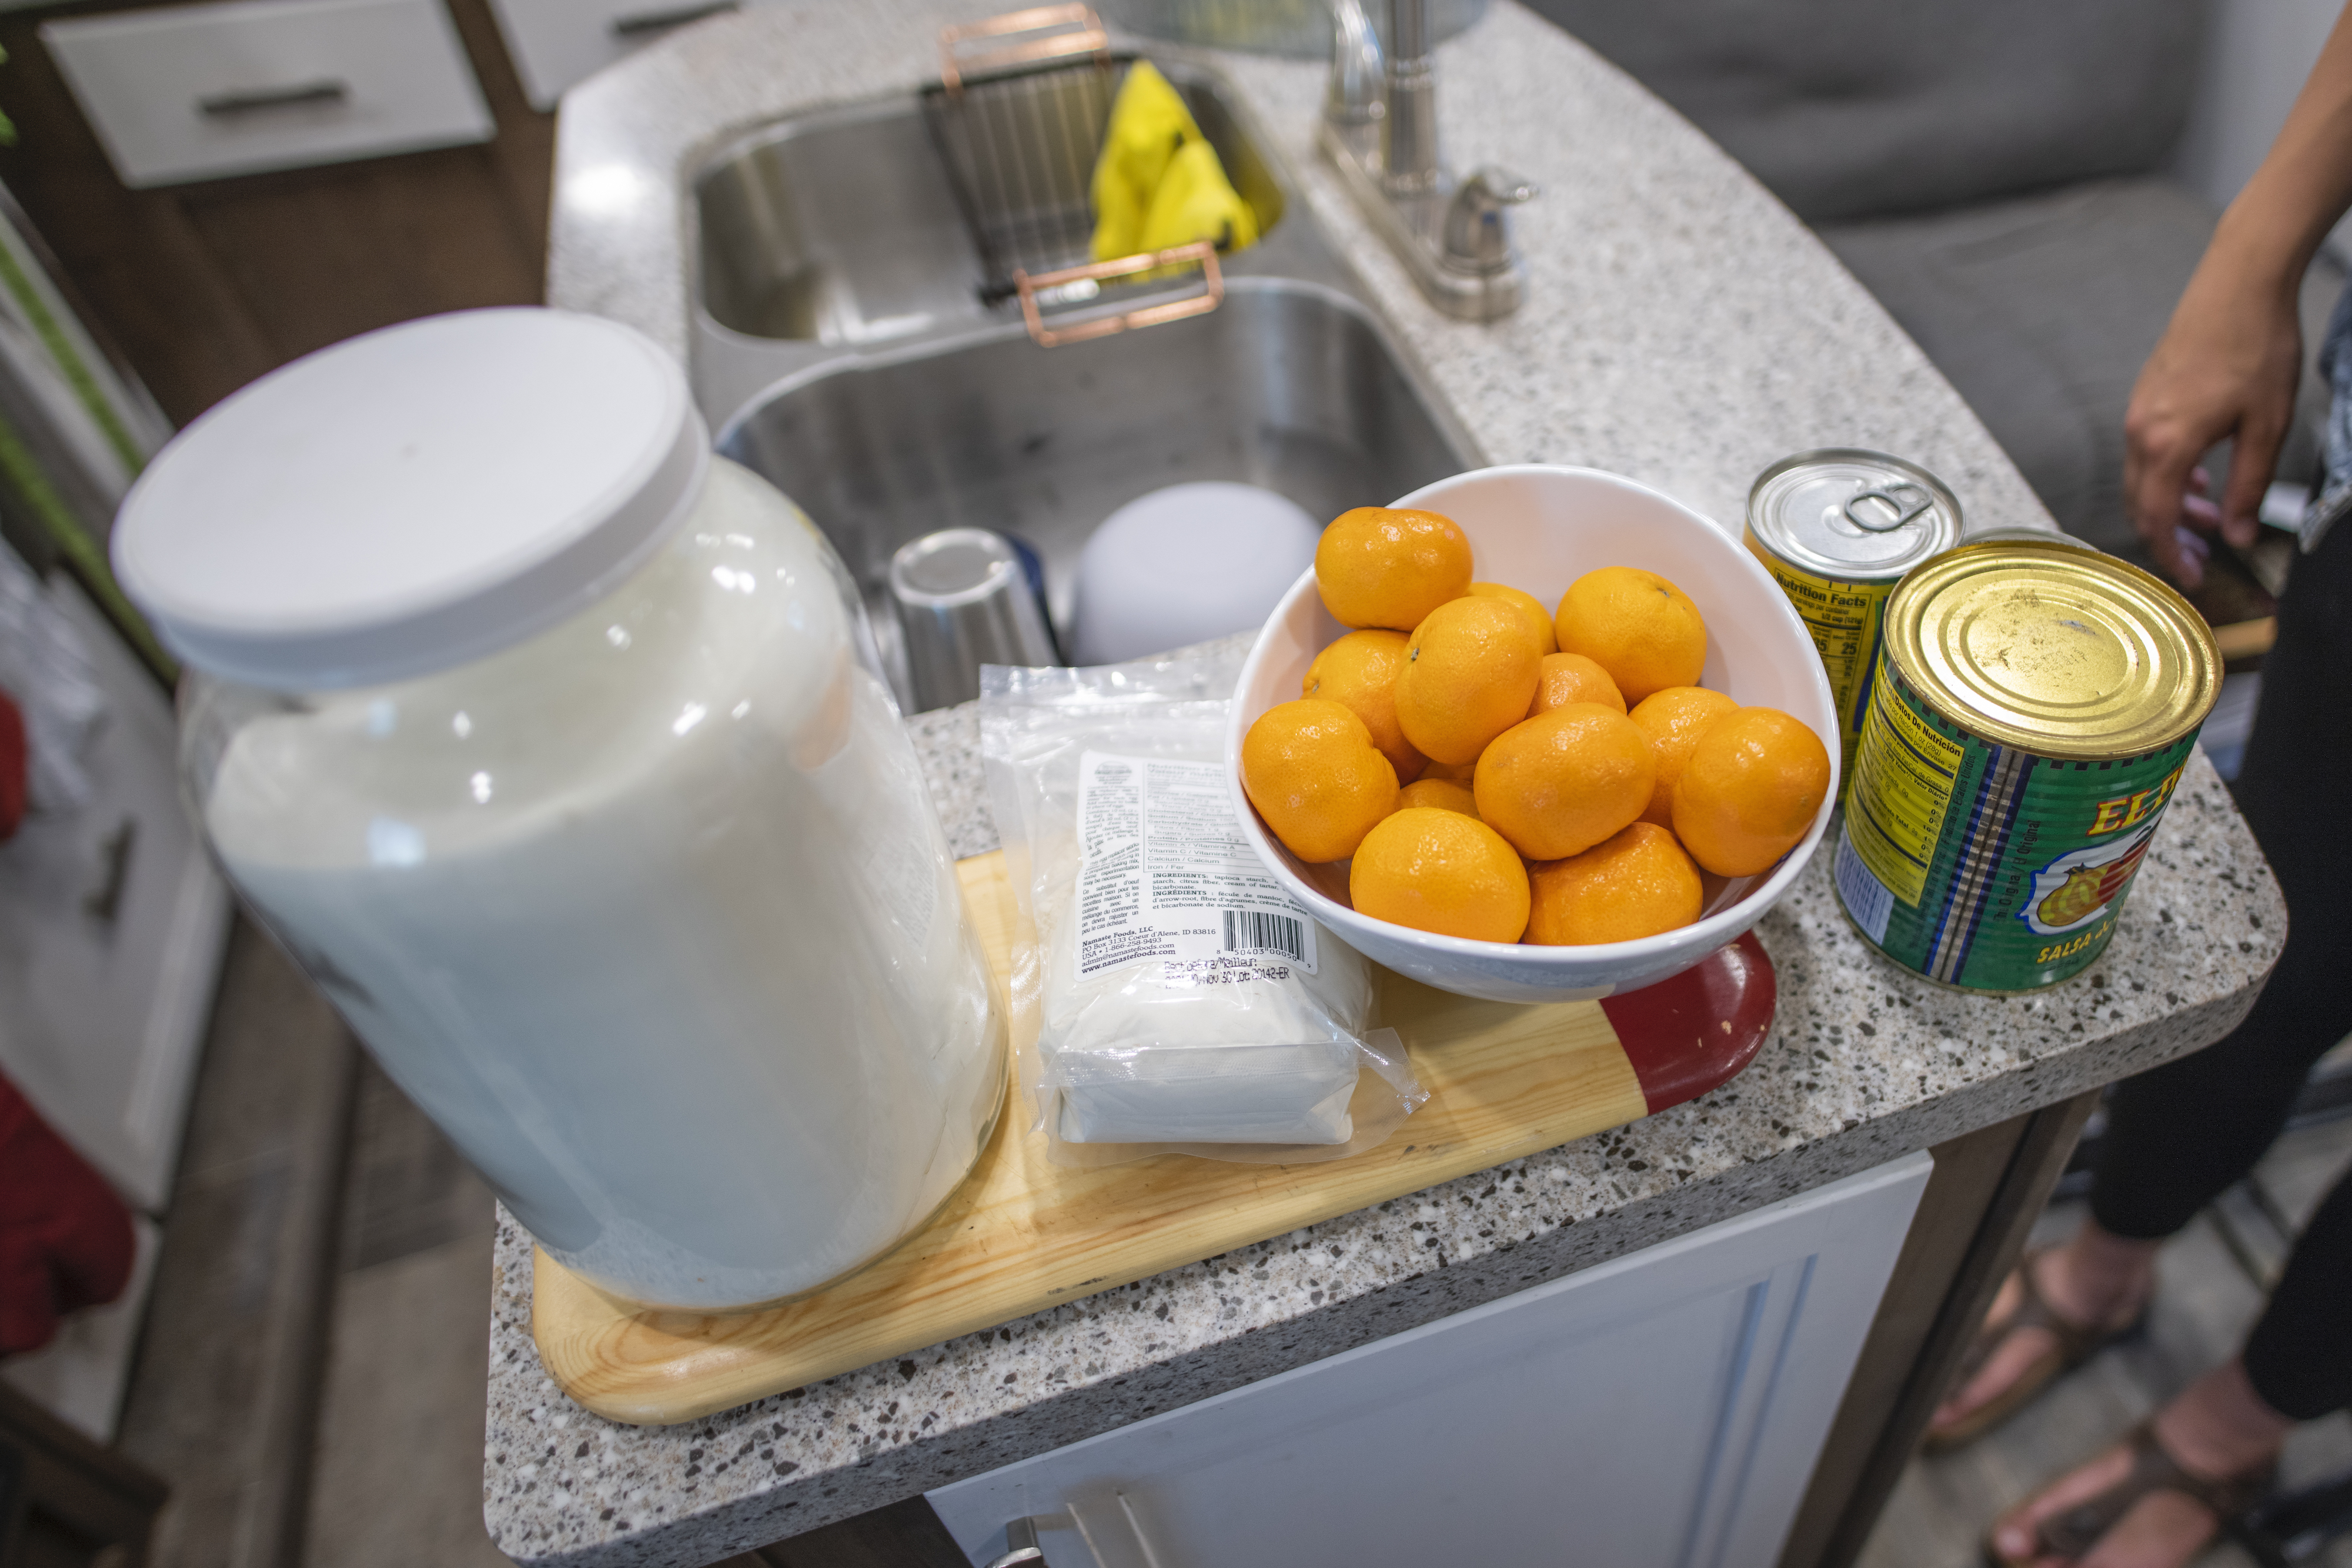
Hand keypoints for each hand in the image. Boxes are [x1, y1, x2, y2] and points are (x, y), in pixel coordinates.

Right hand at [2121, 260, 2302, 588]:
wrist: (2240, 282)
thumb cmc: (2257, 345)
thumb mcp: (2268, 427)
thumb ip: (2251, 487)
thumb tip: (2242, 536)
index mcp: (2166, 444)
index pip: (2156, 518)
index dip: (2173, 556)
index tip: (2193, 578)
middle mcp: (2140, 431)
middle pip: (2139, 503)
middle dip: (2168, 535)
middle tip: (2202, 556)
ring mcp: (2139, 411)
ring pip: (2141, 477)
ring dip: (2170, 503)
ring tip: (2209, 514)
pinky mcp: (2147, 395)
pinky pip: (2145, 450)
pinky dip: (2167, 474)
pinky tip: (2201, 472)